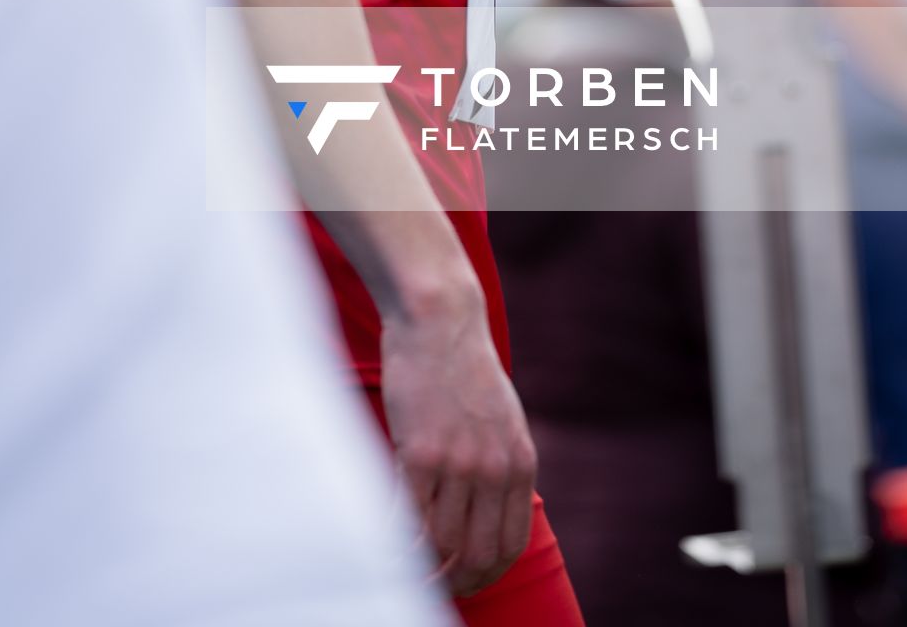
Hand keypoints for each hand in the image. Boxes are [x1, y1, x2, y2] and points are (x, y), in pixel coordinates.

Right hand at [380, 279, 536, 596]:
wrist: (440, 320)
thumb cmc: (463, 368)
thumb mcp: (502, 418)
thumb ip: (500, 464)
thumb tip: (488, 517)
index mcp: (520, 462)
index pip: (509, 545)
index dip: (485, 574)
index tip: (464, 581)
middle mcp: (494, 468)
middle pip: (478, 555)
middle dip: (454, 581)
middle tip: (432, 585)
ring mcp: (458, 462)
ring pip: (440, 545)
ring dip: (420, 566)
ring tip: (404, 568)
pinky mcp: (419, 454)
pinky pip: (408, 518)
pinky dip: (396, 538)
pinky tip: (386, 537)